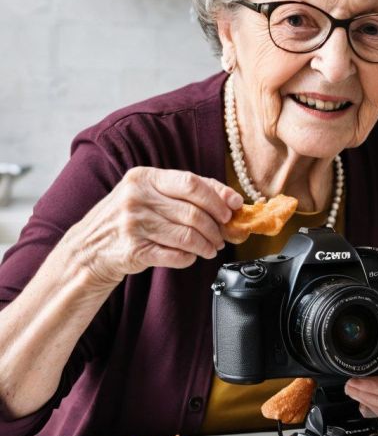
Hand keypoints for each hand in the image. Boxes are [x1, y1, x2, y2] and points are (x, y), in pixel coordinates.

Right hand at [69, 167, 242, 286]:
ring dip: (207, 245)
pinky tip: (191, 256)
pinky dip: (189, 258)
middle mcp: (136, 197)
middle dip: (216, 227)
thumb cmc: (128, 218)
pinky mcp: (134, 250)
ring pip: (188, 236)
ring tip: (211, 249)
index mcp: (144, 177)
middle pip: (193, 212)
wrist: (88, 249)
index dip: (217, 197)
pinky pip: (175, 255)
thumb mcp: (149, 194)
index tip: (232, 209)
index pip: (191, 183)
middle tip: (222, 235)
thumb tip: (231, 200)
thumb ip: (185, 192)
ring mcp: (133, 224)